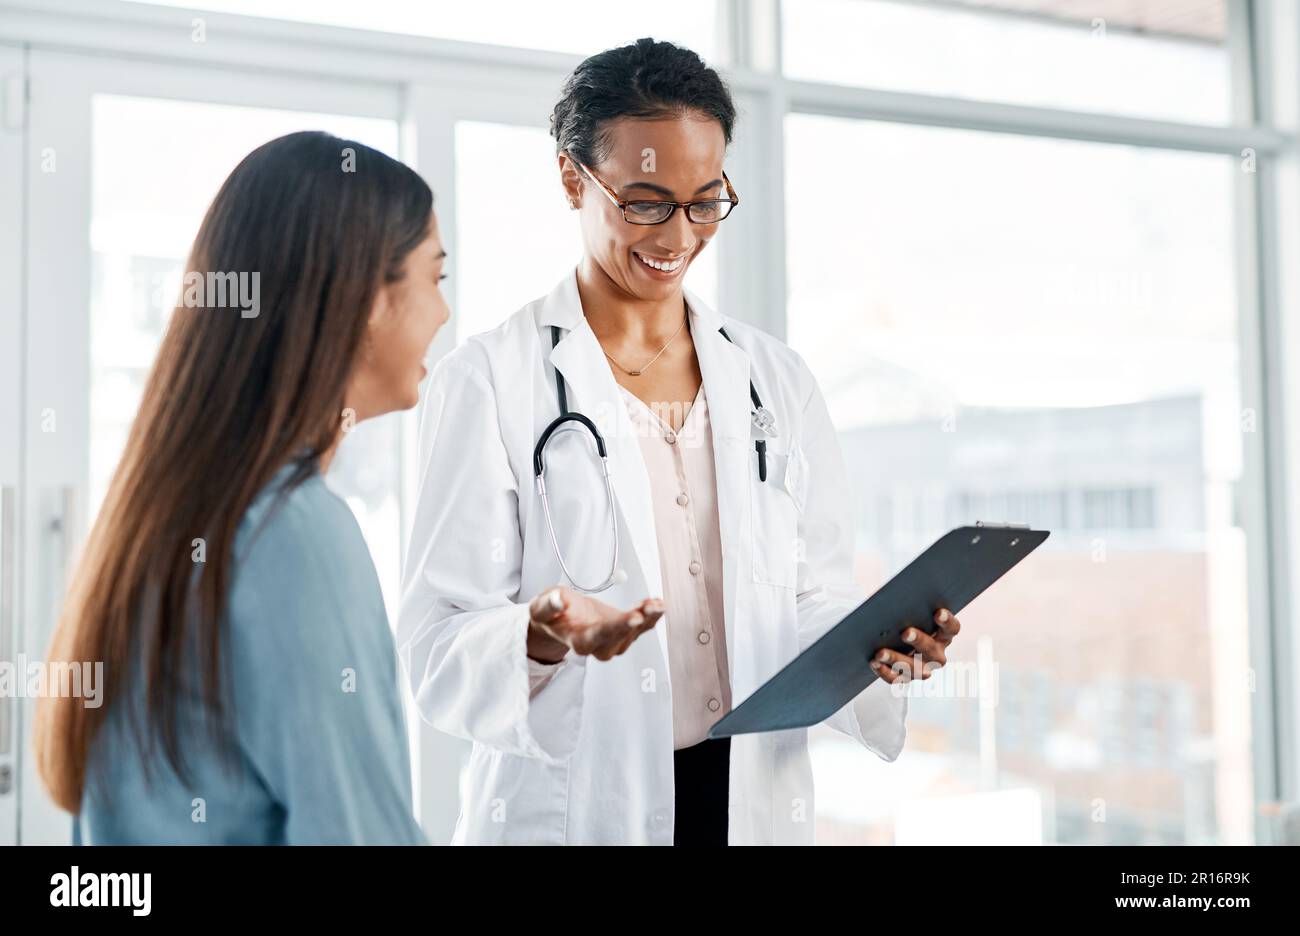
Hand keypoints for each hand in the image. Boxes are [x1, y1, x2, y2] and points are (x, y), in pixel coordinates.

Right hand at [527, 586, 663, 662]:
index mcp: (578, 640)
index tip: (634, 618)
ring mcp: (613, 641)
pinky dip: (652, 615)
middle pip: (621, 637)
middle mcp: (598, 646)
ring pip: (635, 633)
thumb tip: (558, 601)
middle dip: (638, 622)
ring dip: (649, 617)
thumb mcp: (541, 606)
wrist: (561, 617)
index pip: (599, 636)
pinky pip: (642, 626)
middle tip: (651, 607)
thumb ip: (549, 605)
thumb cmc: (551, 613)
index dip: (617, 627)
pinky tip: (658, 603)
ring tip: (656, 602)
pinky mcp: (624, 632)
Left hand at [869, 607, 960, 683]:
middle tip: (905, 632)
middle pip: (932, 650)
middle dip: (920, 641)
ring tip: (880, 652)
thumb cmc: (904, 619)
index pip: (952, 628)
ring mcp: (923, 668)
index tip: (938, 612)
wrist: (891, 637)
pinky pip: (897, 679)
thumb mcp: (910, 611)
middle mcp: (936, 654)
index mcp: (943, 635)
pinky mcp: (906, 677)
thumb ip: (909, 606)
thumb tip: (896, 600)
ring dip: (897, 660)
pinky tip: (874, 662)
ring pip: (915, 668)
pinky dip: (885, 672)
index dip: (947, 621)